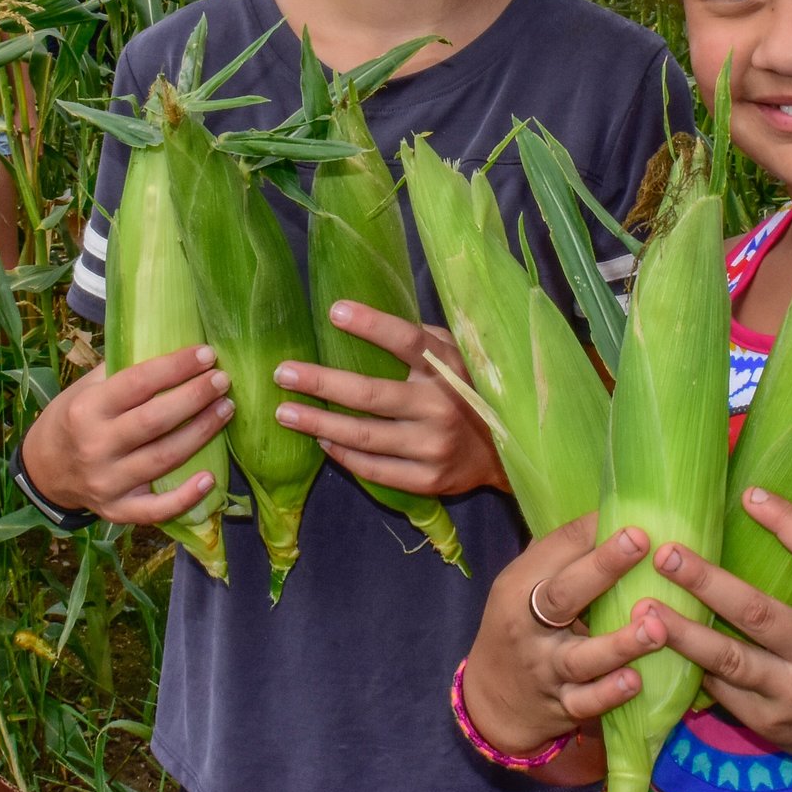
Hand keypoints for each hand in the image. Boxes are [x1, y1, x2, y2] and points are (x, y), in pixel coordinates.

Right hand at [19, 342, 230, 525]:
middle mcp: (95, 446)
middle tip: (223, 380)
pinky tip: (210, 479)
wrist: (44, 470)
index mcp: (86, 409)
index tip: (207, 354)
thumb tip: (172, 344)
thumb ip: (122, 371)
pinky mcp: (117, 510)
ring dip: (201, 433)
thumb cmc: (74, 419)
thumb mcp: (85, 388)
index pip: (137, 383)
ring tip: (226, 409)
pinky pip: (155, 510)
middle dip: (195, 397)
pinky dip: (185, 498)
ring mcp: (107, 482)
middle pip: (155, 421)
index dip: (175, 367)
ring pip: (163, 459)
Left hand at [272, 302, 505, 497]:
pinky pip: (373, 468)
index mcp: (449, 368)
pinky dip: (342, 454)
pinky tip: (320, 440)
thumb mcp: (459, 357)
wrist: (508, 455)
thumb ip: (425, 340)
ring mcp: (434, 446)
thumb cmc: (471, 391)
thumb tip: (373, 318)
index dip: (372, 325)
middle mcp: (442, 406)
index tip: (334, 311)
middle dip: (321, 382)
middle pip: (371, 394)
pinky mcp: (428, 479)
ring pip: (364, 435)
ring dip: (318, 423)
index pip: (408, 341)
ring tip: (285, 412)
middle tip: (282, 373)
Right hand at [461, 512, 657, 756]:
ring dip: (620, 643)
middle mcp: (529, 627)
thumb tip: (610, 509)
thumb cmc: (519, 628)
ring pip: (582, 657)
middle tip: (641, 540)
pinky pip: (586, 703)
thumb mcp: (522, 587)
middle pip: (564, 595)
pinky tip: (636, 681)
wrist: (490, 702)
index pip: (555, 551)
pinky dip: (610, 694)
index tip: (631, 513)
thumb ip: (558, 556)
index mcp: (520, 587)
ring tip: (656, 626)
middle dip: (603, 566)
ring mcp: (546, 669)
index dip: (592, 531)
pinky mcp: (561, 706)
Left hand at [636, 488, 791, 771]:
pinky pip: (722, 693)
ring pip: (729, 659)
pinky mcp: (771, 723)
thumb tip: (777, 503)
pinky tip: (657, 648)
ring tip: (642, 608)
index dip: (787, 521)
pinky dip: (690, 669)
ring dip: (682, 633)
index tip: (749, 495)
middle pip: (755, 611)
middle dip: (705, 582)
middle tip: (664, 553)